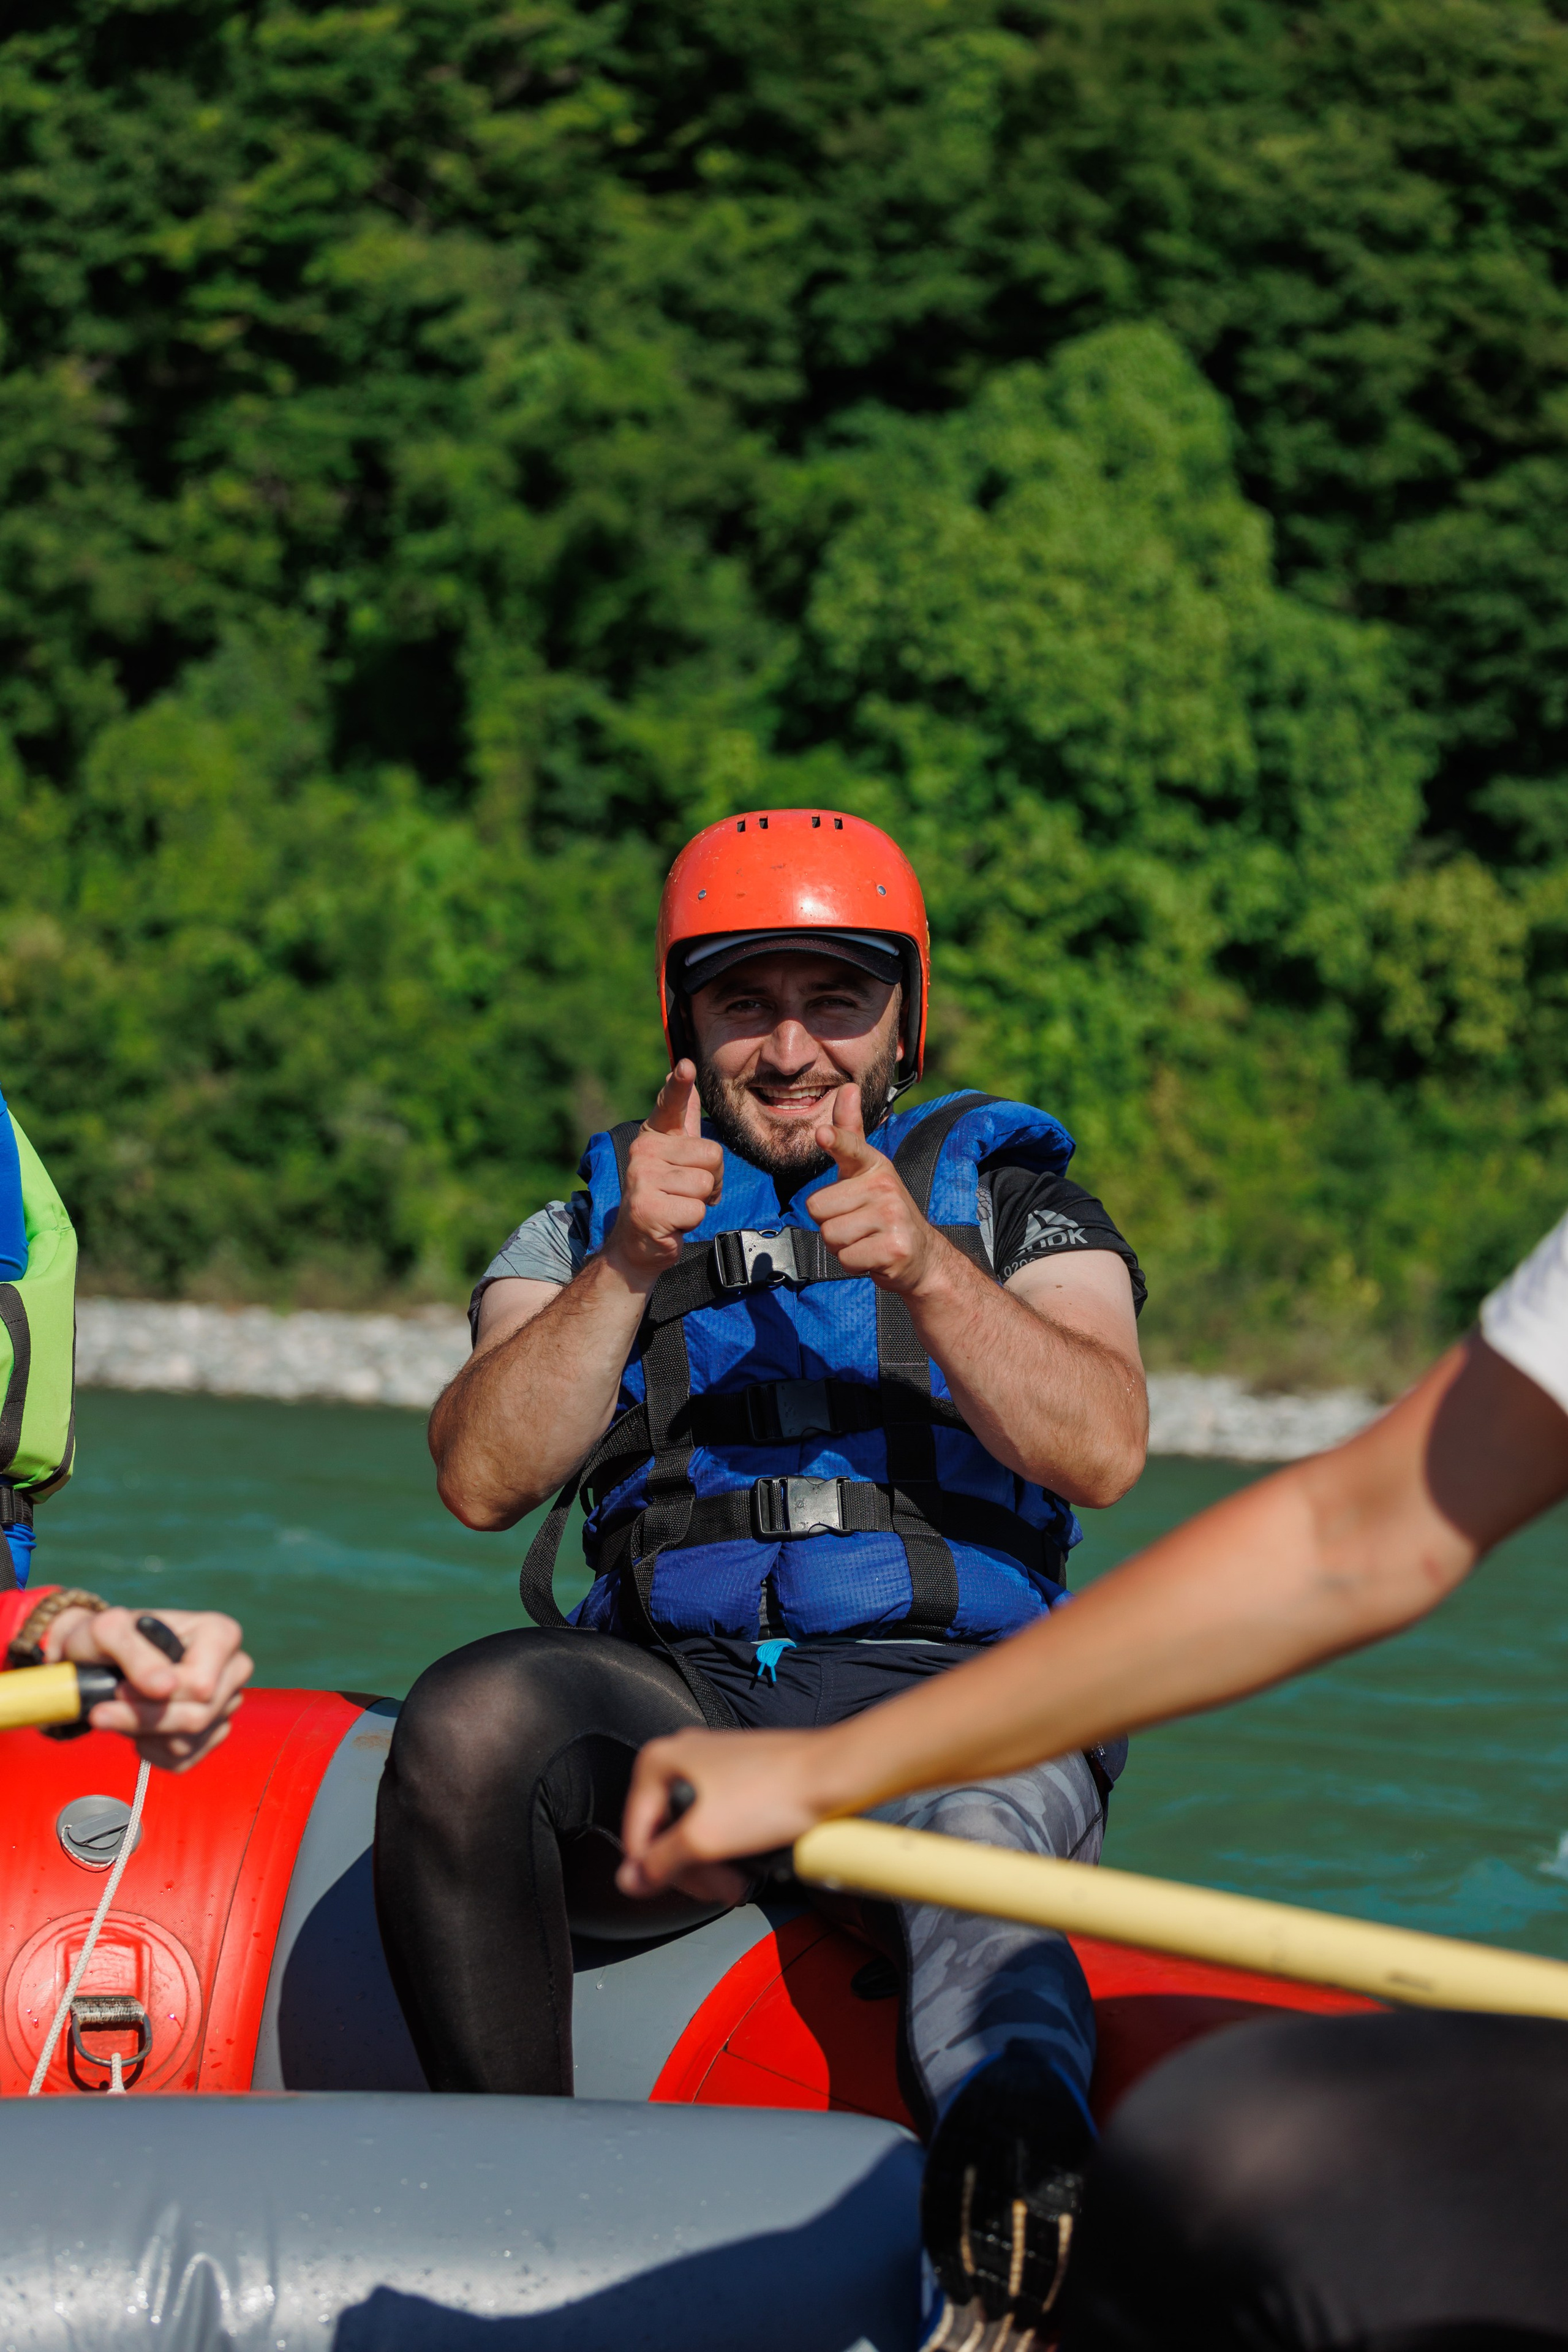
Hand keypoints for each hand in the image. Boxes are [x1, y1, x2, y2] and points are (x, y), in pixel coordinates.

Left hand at [50, 1607, 251, 1771]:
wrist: (104, 1659)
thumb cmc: (109, 1637)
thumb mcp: (108, 1631)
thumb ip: (136, 1654)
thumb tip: (165, 1689)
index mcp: (221, 1634)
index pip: (202, 1684)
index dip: (156, 1695)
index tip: (119, 1689)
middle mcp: (234, 1669)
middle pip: (198, 1716)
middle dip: (144, 1719)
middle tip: (101, 1711)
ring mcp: (226, 1704)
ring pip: (187, 1742)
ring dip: (142, 1735)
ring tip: (121, 1712)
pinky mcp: (212, 1734)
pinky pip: (183, 1760)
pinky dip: (150, 1751)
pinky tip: (136, 1728)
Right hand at [602, 1061, 723, 1285]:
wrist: (637, 1244)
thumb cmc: (665, 1197)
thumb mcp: (675, 1156)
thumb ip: (682, 1118)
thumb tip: (684, 1068)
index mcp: (654, 1136)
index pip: (669, 1105)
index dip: (678, 1086)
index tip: (685, 1066)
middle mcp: (643, 1151)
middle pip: (712, 1154)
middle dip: (711, 1180)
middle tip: (687, 1194)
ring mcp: (642, 1178)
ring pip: (705, 1183)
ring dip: (701, 1202)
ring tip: (679, 1207)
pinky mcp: (647, 1208)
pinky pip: (696, 1209)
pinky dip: (691, 1222)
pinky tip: (673, 1222)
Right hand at [618, 1726, 836, 1903]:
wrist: (833, 1774)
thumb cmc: (773, 1794)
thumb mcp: (704, 1839)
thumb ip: (659, 1863)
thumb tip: (628, 1881)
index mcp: (660, 1760)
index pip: (636, 1832)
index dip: (657, 1871)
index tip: (685, 1889)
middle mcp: (682, 1756)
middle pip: (665, 1832)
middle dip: (693, 1869)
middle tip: (721, 1890)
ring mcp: (712, 1765)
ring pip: (694, 1830)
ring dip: (713, 1864)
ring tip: (738, 1883)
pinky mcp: (738, 1778)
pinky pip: (718, 1820)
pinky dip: (728, 1847)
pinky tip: (746, 1866)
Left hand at [805, 1084, 940, 1292]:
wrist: (920, 1255)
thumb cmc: (883, 1210)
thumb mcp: (866, 1171)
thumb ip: (850, 1133)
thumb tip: (848, 1087)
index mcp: (874, 1166)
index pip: (852, 1149)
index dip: (836, 1141)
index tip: (823, 1134)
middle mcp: (885, 1186)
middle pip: (817, 1207)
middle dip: (830, 1222)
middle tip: (856, 1224)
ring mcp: (892, 1218)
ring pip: (830, 1235)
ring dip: (841, 1245)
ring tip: (865, 1239)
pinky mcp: (894, 1249)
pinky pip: (845, 1258)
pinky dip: (854, 1263)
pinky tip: (873, 1255)